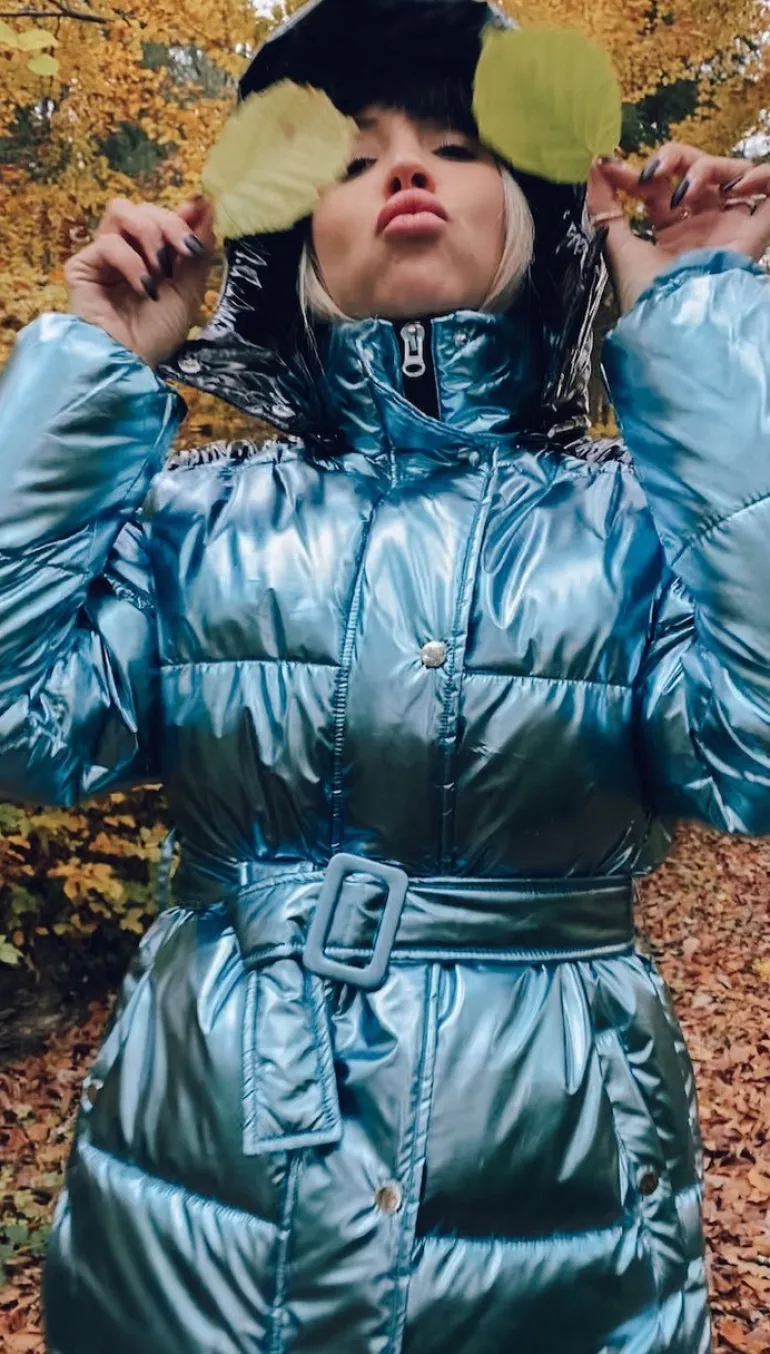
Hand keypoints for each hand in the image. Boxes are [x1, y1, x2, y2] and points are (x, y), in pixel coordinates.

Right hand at [64, 196, 215, 367]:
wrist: (129, 363)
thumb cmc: (158, 335)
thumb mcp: (189, 291)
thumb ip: (197, 251)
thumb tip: (206, 207)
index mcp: (151, 254)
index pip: (162, 215)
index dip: (182, 211)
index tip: (201, 211)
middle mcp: (127, 249)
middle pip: (145, 208)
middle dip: (170, 225)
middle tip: (185, 251)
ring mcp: (103, 255)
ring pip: (122, 211)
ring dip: (150, 234)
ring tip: (161, 269)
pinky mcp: (82, 265)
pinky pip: (108, 243)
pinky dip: (132, 262)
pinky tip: (143, 287)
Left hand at [587, 143, 769, 313]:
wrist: (675, 316)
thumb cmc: (647, 292)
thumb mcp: (618, 246)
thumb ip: (604, 208)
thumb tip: (594, 168)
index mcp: (671, 234)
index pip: (660, 188)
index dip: (638, 173)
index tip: (612, 168)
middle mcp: (703, 227)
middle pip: (698, 171)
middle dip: (674, 159)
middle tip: (653, 171)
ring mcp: (731, 226)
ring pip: (732, 173)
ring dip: (706, 167)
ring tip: (684, 190)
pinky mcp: (757, 232)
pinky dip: (762, 175)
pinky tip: (736, 186)